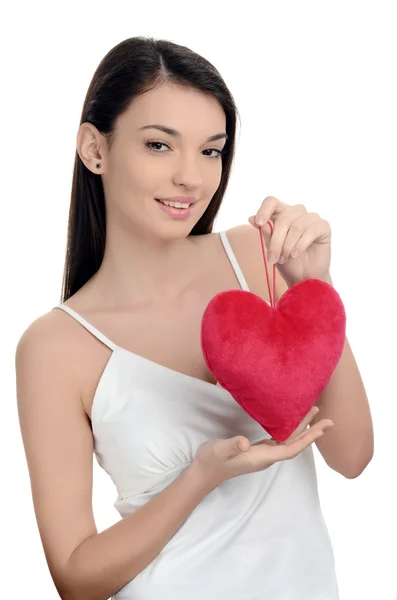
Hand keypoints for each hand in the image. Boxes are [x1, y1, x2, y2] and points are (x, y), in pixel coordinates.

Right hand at [192, 406, 332, 485]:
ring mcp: (263, 454)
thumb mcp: (219, 450)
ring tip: (314, 416)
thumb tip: (245, 442)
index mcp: (262, 457)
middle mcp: (267, 457)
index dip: (307, 439)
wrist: (204, 472)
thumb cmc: (212, 460)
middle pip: (295, 444)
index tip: (322, 429)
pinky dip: (290, 431)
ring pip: (289, 441)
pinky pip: (280, 440)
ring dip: (302, 430)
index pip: (291, 449)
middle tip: (328, 419)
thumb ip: (232, 446)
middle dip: (311, 432)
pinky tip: (292, 423)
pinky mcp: (258, 450)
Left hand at [248, 196, 331, 286]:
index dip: (264, 210)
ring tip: (285, 259)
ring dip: (288, 246)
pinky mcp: (323, 227)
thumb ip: (265, 232)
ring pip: (296, 226)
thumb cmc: (288, 262)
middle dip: (276, 241)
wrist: (304, 278)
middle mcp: (297, 213)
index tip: (258, 223)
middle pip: (284, 218)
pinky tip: (295, 255)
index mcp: (282, 214)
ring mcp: (311, 218)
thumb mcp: (272, 248)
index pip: (272, 202)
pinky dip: (300, 245)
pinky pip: (310, 231)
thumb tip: (251, 218)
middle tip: (273, 258)